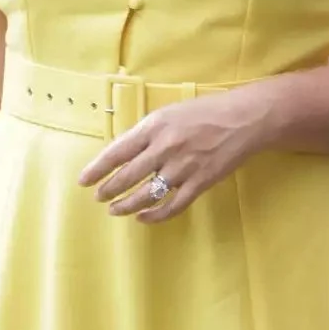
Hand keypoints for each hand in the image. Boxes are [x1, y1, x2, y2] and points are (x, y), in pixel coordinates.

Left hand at [78, 85, 275, 220]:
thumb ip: (147, 132)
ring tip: (115, 210)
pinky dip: (155, 215)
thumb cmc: (205, 112)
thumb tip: (125, 153)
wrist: (244, 119)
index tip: (83, 180)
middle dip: (108, 190)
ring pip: (147, 194)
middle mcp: (165, 148)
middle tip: (98, 198)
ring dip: (126, 205)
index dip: (97, 169)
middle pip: (128, 176)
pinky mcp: (200, 183)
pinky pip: (172, 206)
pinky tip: (143, 217)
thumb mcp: (169, 113)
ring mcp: (183, 168)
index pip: (117, 152)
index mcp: (154, 127)